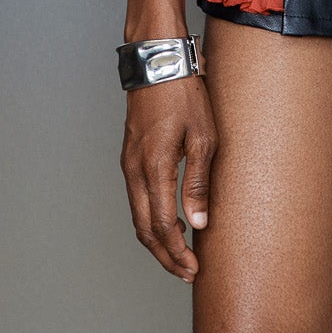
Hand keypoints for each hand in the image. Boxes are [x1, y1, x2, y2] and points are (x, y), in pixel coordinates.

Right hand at [120, 61, 216, 281]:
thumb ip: (198, 183)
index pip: (161, 225)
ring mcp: (128, 163)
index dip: (176, 252)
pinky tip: (169, 221)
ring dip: (156, 239)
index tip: (193, 269)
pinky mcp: (130, 156)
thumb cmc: (184, 94)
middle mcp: (134, 170)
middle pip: (144, 229)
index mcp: (153, 167)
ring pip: (137, 215)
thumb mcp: (203, 137)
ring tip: (180, 253)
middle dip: (164, 256)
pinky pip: (136, 199)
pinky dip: (150, 219)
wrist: (158, 60)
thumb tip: (198, 223)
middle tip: (186, 272)